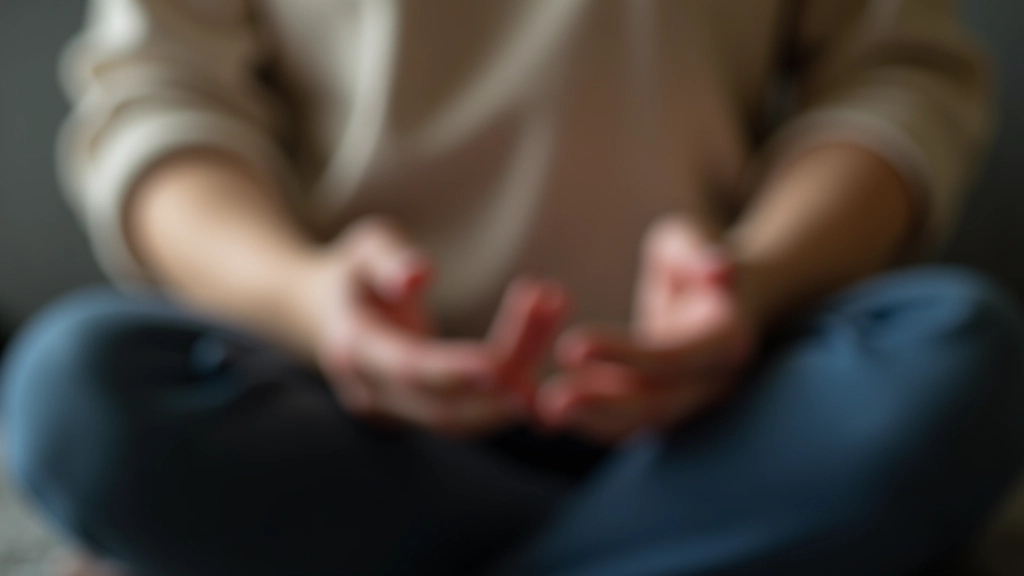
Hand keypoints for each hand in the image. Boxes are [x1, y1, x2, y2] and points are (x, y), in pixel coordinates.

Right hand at [304, 217, 566, 435]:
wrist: (322, 314)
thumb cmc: (352, 271)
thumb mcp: (364, 246)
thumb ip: (387, 258)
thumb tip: (417, 275)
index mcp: (354, 350)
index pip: (409, 370)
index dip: (455, 371)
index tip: (502, 366)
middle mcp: (373, 394)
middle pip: (446, 402)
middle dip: (504, 372)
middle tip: (549, 317)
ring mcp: (396, 414)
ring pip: (465, 417)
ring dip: (515, 382)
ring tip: (551, 315)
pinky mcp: (420, 418)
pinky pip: (470, 415)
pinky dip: (509, 391)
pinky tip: (544, 355)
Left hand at [535, 216, 756, 442]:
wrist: (716, 292)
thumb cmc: (694, 254)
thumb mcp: (692, 241)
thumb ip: (697, 254)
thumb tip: (717, 268)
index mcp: (727, 337)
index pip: (672, 356)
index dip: (623, 354)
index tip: (571, 345)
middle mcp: (712, 379)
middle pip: (658, 404)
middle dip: (603, 403)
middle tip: (551, 399)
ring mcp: (688, 398)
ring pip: (641, 423)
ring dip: (592, 420)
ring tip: (542, 410)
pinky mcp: (663, 403)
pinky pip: (628, 423)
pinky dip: (590, 420)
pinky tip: (545, 414)